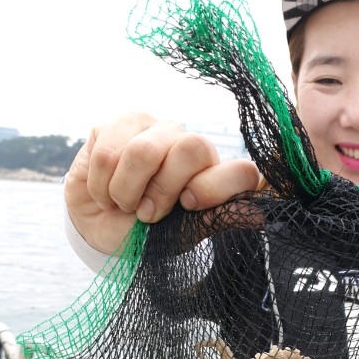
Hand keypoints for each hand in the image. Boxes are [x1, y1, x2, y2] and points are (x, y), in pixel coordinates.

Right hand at [65, 112, 259, 254]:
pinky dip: (102, 186)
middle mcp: (189, 144)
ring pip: (142, 153)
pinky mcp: (117, 123)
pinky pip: (108, 154)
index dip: (214, 187)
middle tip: (147, 213)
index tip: (188, 205)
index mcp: (213, 173)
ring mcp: (154, 128)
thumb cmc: (145, 233)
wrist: (98, 227)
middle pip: (192, 148)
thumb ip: (215, 219)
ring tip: (124, 203)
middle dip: (162, 189)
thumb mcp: (181, 234)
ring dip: (125, 192)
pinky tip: (105, 190)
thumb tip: (260, 215)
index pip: (239, 169)